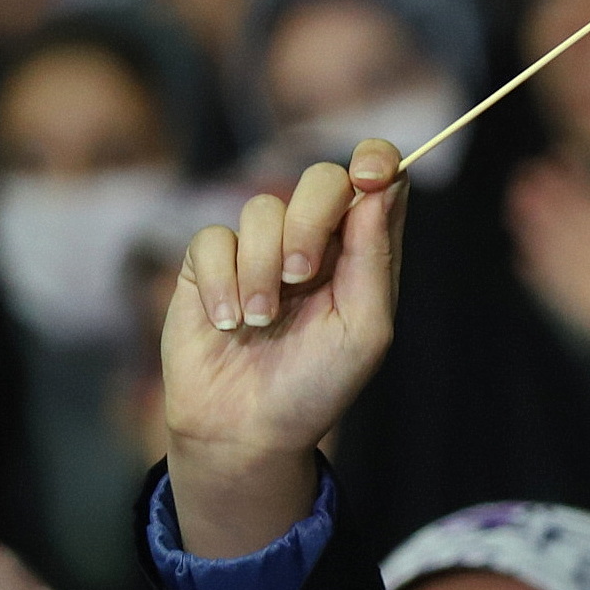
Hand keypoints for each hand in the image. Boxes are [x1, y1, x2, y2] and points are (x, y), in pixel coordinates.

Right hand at [165, 141, 407, 555]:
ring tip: (263, 323)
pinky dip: (221, 283)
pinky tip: (229, 323)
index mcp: (365, 252)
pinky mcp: (209, 262)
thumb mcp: (364, 329)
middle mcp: (316, 241)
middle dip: (310, 221)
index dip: (376, 161)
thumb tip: (381, 188)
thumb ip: (374, 258)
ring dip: (261, 270)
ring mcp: (260, 247)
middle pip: (320, 179)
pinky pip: (212, 238)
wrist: (247, 428)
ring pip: (261, 208)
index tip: (368, 177)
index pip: (379, 180)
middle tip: (301, 277)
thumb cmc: (317, 385)